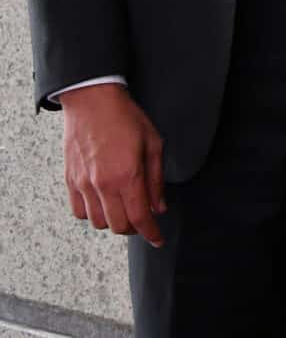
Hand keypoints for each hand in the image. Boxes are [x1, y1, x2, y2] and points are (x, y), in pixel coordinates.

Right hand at [58, 84, 165, 245]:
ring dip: (114, 221)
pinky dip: (93, 214)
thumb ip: (156, 180)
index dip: (152, 233)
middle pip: (119, 226)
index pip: (140, 218)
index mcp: (127, 175)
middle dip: (135, 228)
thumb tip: (159, 207)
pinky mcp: (70, 181)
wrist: (92, 102)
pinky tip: (104, 202)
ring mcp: (83, 185)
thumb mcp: (153, 144)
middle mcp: (103, 185)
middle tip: (144, 219)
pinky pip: (79, 212)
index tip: (158, 239)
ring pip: (98, 223)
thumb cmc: (126, 118)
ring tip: (124, 208)